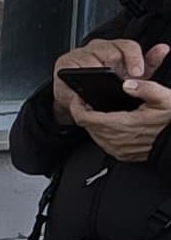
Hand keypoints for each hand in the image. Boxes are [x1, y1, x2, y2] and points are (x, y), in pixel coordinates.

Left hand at [65, 40, 170, 163]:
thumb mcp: (165, 99)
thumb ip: (145, 88)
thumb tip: (127, 84)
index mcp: (122, 125)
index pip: (85, 118)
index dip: (77, 107)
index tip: (78, 98)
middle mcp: (116, 140)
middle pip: (87, 126)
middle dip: (85, 113)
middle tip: (90, 102)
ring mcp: (118, 149)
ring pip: (94, 135)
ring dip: (94, 124)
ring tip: (101, 112)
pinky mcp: (122, 155)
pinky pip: (104, 144)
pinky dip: (103, 134)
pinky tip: (112, 125)